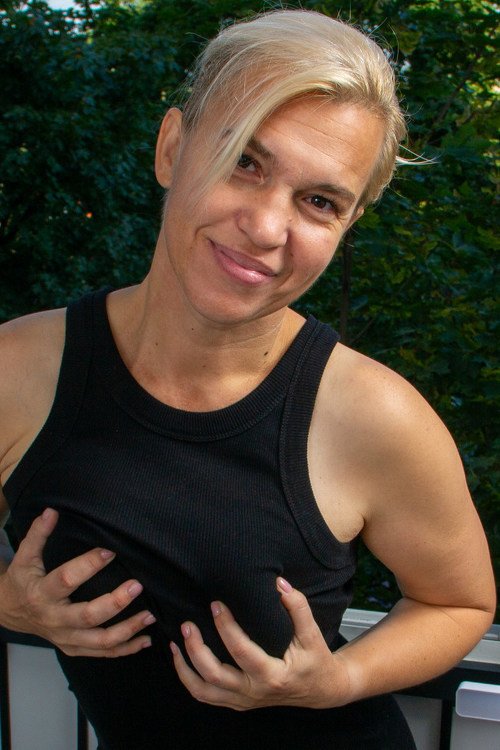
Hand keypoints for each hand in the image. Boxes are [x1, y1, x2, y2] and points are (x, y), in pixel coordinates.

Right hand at [0, 508, 155, 655]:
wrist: (9, 613)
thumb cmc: (22, 581)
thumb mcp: (25, 557)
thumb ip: (38, 534)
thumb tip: (52, 511)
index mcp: (42, 594)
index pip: (66, 580)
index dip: (88, 565)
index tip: (110, 551)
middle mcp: (55, 619)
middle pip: (88, 615)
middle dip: (115, 602)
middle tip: (137, 585)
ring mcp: (66, 638)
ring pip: (100, 640)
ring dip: (127, 630)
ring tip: (150, 616)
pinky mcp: (74, 648)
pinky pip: (102, 653)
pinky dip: (125, 649)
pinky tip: (145, 639)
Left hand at [170, 577, 350, 709]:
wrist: (321, 690)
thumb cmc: (315, 659)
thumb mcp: (313, 634)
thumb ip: (298, 607)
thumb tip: (279, 584)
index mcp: (273, 675)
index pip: (242, 652)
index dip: (226, 627)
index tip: (216, 605)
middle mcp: (254, 691)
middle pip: (215, 675)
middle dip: (196, 649)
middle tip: (187, 624)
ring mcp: (243, 700)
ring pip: (204, 691)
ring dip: (185, 668)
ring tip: (176, 642)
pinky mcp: (237, 702)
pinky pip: (206, 696)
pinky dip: (189, 679)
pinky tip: (181, 659)